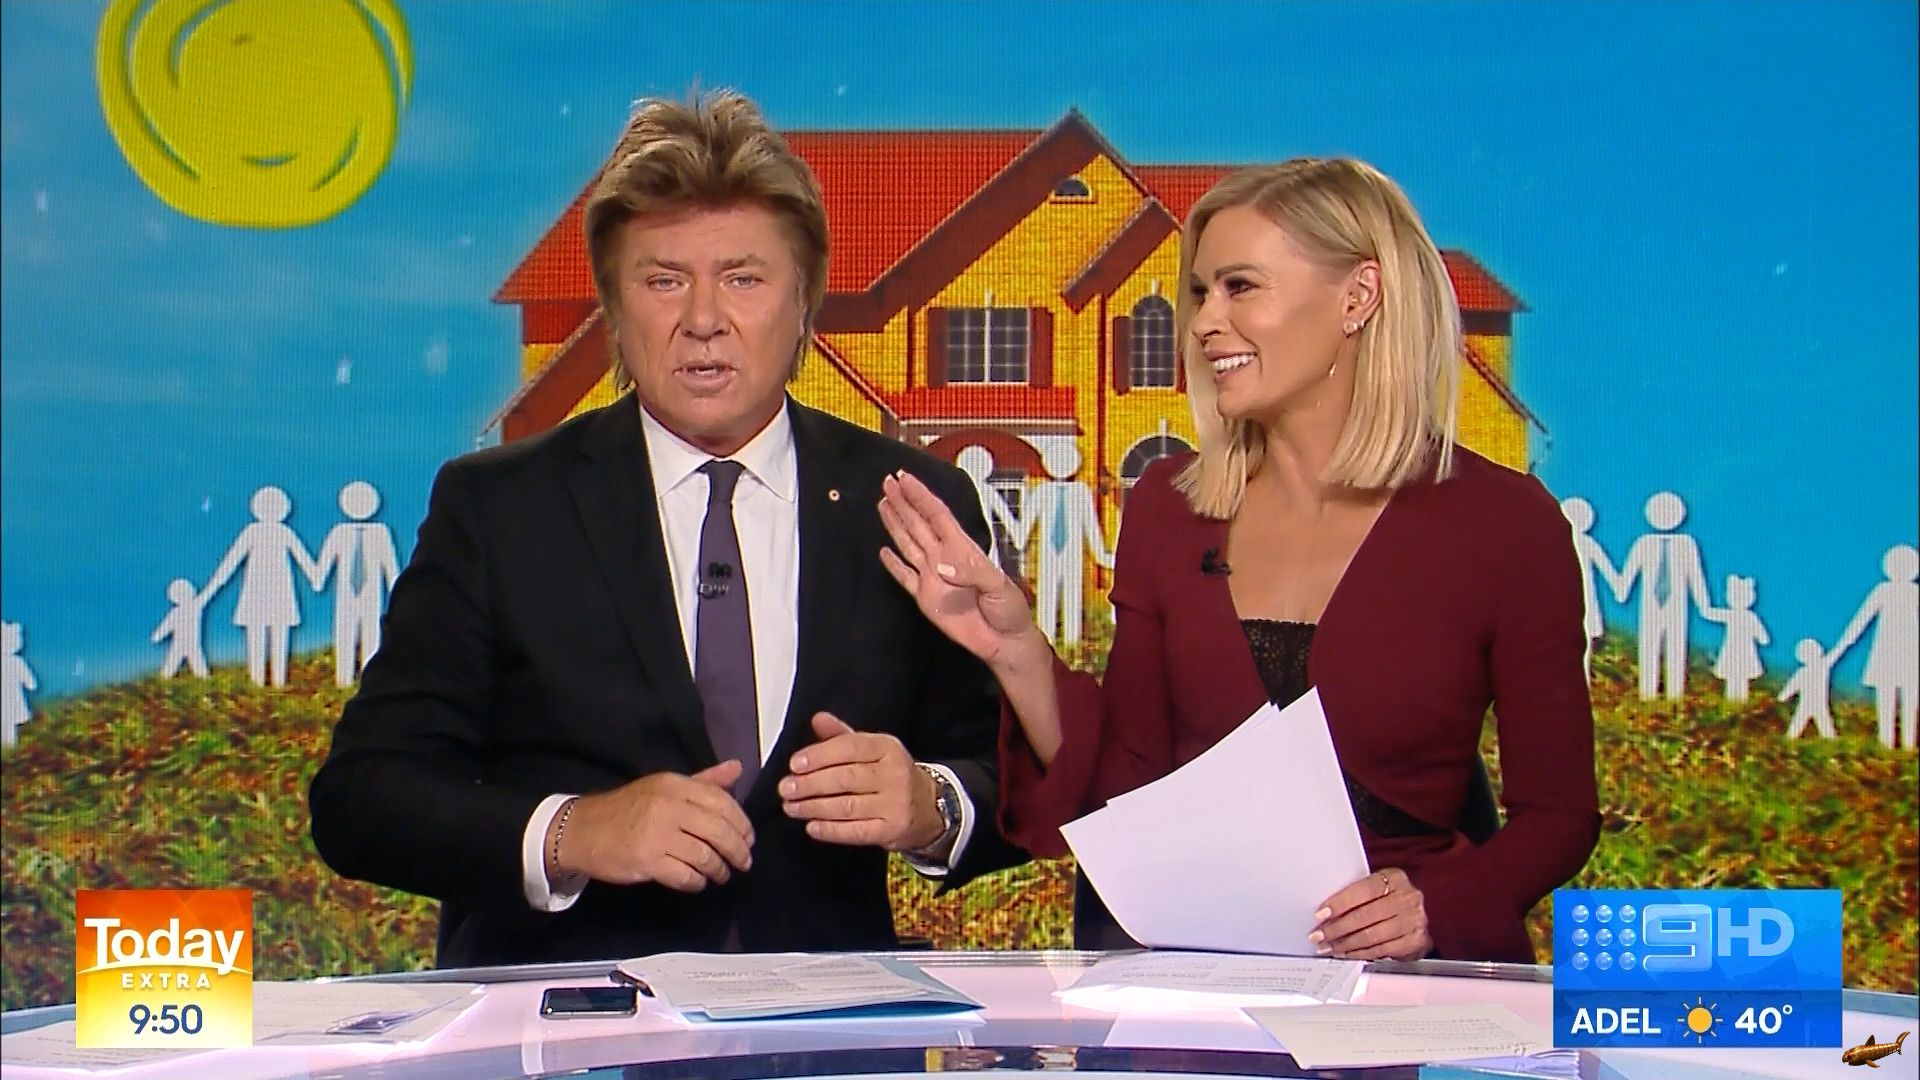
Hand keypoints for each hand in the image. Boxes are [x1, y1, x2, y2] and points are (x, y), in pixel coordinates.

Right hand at [552, 762, 753, 891]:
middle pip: (719, 831)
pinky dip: (697, 883)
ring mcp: (657, 834)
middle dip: (738, 851)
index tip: (748, 839)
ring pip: (705, 856)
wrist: (582, 830)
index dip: (742, 824)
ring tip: (721, 874)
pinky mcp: (647, 861)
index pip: (723, 802)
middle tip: (744, 863)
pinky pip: (685, 876)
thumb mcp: (664, 787)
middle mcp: (668, 806)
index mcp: (675, 785)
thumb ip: (704, 781)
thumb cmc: (628, 809)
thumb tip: (738, 768)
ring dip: (719, 870)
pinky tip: (698, 882)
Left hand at [780, 712, 942, 850]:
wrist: (927, 807)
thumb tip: (817, 719)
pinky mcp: (891, 830)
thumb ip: (841, 736)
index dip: (820, 755)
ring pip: (847, 806)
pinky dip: (831, 830)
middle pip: (846, 778)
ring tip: (791, 807)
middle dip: (811, 784)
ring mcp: (895, 804)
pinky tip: (812, 826)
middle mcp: (894, 774)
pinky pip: (856, 832)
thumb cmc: (890, 774)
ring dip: (814, 807)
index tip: (795, 764)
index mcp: (887, 748)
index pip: (850, 748)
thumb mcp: (872, 749)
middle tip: (786, 789)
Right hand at [877, 471, 1045, 672]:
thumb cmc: (1009, 610)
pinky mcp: (925, 598)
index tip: (905, 479)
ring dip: (896, 524)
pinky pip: (905, 578)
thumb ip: (972, 573)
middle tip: (887, 482)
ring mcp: (933, 577)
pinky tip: (884, 551)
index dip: (921, 497)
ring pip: (909, 544)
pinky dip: (893, 565)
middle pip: (919, 524)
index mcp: (962, 549)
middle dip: (904, 503)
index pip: (937, 516)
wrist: (1004, 642)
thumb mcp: (999, 587)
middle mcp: (944, 558)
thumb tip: (941, 564)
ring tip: (883, 503)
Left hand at [1310, 868, 1431, 960]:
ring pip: (1371, 936)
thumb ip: (1357, 894)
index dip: (1340, 903)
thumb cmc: (1391, 900)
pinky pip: (1380, 950)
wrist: (1421, 917)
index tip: (1320, 914)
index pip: (1364, 890)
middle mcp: (1407, 898)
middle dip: (1337, 928)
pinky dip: (1359, 953)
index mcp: (1395, 878)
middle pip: (1366, 916)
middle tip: (1319, 935)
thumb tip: (1325, 910)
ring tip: (1328, 946)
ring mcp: (1413, 921)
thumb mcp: (1379, 889)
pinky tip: (1346, 953)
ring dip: (1345, 944)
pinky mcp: (1415, 942)